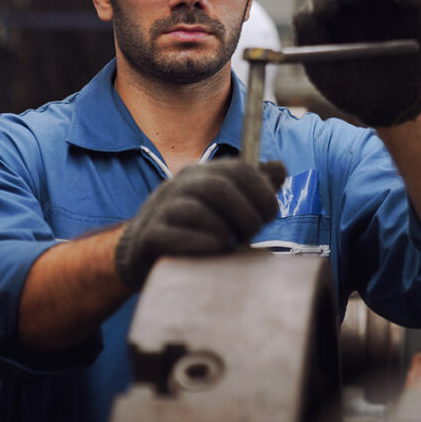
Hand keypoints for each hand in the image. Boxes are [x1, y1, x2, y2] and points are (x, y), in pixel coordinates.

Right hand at [114, 159, 285, 289]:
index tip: (270, 215)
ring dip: (223, 231)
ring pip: (197, 210)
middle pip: (219, 188)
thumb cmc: (193, 229)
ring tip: (229, 245)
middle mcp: (179, 185)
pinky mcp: (148, 237)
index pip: (239, 169)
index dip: (262, 192)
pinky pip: (175, 236)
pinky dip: (202, 244)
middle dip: (246, 214)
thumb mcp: (223, 205)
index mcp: (200, 174)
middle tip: (250, 234)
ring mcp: (160, 209)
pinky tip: (213, 251)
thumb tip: (279, 168)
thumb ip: (252, 188)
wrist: (141, 253)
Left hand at [292, 0, 420, 126]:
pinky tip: (402, 2)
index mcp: (332, 11)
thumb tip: (306, 12)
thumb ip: (309, 41)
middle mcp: (357, 1)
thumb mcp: (322, 71)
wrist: (386, 106)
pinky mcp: (410, 10)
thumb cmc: (349, 87)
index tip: (326, 11)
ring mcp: (385, 3)